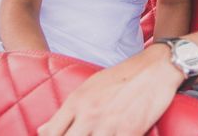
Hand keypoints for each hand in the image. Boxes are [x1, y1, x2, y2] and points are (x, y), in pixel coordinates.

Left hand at [37, 44, 183, 135]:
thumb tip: (42, 130)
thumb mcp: (89, 86)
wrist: (156, 68)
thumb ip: (66, 111)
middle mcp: (89, 114)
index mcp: (77, 101)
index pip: (52, 133)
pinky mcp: (129, 132)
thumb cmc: (122, 76)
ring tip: (100, 135)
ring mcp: (109, 125)